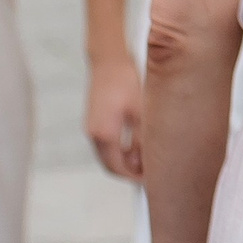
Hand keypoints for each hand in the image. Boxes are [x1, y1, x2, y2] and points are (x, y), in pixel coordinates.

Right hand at [85, 54, 145, 180]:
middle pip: (111, 166)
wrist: (109, 61)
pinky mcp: (93, 123)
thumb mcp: (141, 111)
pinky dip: (120, 150)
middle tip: (151, 173)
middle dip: (130, 172)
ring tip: (147, 158)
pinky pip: (106, 145)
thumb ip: (142, 139)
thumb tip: (146, 162)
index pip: (118, 168)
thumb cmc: (127, 82)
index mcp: (105, 134)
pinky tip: (136, 144)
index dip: (134, 178)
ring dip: (125, 161)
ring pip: (108, 156)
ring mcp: (91, 129)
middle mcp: (93, 135)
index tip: (151, 181)